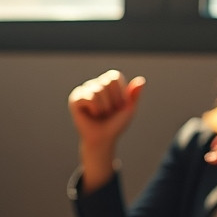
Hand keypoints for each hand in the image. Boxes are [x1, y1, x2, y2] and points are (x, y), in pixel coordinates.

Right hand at [68, 70, 144, 190]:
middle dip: (112, 101)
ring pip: (97, 91)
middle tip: (108, 112)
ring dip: (104, 107)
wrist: (103, 139)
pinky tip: (91, 114)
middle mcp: (94, 84)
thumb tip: (141, 80)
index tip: (118, 105)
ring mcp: (83, 91)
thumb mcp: (128, 109)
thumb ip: (134, 94)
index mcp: (107, 83)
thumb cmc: (115, 124)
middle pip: (106, 83)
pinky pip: (88, 98)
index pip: (114, 76)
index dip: (120, 93)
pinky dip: (94, 109)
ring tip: (100, 114)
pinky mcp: (75, 99)